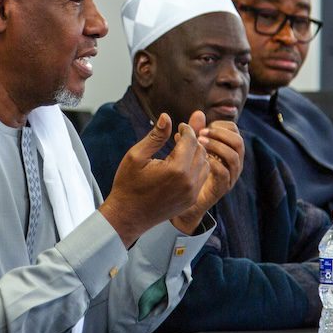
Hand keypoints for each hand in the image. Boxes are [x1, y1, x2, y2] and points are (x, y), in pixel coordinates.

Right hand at [98, 112, 209, 245]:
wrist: (128, 216)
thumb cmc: (128, 184)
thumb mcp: (136, 156)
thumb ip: (155, 136)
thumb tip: (166, 117)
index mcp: (176, 169)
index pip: (191, 140)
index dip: (187, 130)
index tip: (180, 126)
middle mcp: (188, 182)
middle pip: (201, 151)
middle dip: (193, 141)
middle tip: (180, 136)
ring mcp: (192, 193)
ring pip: (205, 165)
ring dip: (196, 154)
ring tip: (182, 150)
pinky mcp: (191, 201)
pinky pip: (202, 178)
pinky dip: (197, 168)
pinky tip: (183, 165)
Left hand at [168, 118, 243, 230]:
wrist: (182, 198)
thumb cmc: (187, 169)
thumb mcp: (191, 147)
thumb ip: (195, 131)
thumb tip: (198, 113)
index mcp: (227, 149)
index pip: (234, 131)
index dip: (221, 125)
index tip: (205, 126)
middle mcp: (232, 162)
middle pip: (238, 142)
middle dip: (221, 135)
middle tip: (202, 133)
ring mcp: (229, 176)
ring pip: (234, 157)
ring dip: (217, 147)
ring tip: (200, 143)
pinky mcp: (221, 188)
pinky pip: (224, 174)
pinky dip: (214, 164)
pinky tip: (201, 159)